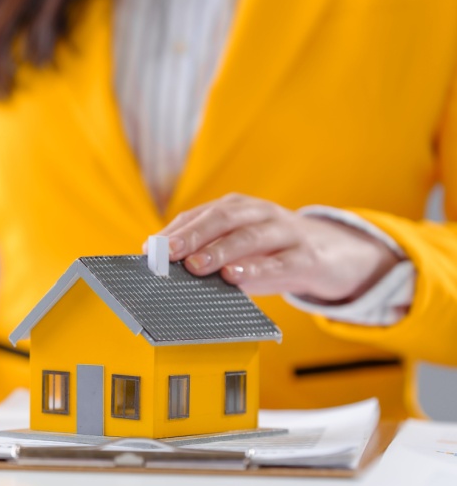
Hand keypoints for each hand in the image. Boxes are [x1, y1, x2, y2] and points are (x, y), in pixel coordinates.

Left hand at [152, 194, 400, 302]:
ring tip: (196, 265)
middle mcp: (259, 214)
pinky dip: (257, 268)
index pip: (199, 215)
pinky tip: (236, 276)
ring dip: (220, 250)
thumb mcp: (239, 249)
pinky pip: (281, 262)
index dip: (174, 231)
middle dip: (192, 234)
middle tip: (168, 252)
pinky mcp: (307, 256)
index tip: (150, 250)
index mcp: (237, 209)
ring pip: (250, 236)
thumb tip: (166, 270)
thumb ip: (207, 255)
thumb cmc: (273, 253)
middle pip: (223, 218)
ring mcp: (285, 232)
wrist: (336, 254)